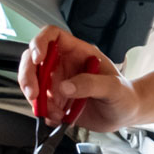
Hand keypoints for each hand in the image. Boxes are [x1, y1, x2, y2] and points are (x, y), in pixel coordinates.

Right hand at [18, 26, 139, 129]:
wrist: (125, 114)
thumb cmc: (124, 95)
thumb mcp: (114, 88)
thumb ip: (91, 84)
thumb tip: (65, 87)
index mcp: (79, 53)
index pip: (52, 36)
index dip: (40, 43)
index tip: (37, 58)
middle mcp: (64, 65)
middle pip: (32, 60)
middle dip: (28, 76)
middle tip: (34, 93)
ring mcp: (58, 83)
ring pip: (33, 84)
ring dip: (38, 100)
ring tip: (57, 112)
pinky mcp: (56, 101)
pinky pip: (40, 104)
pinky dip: (45, 113)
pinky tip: (60, 118)